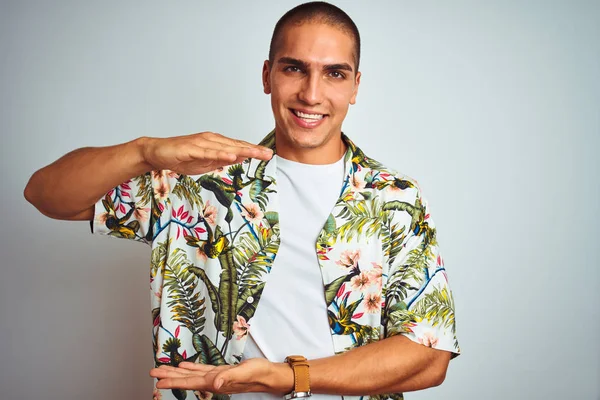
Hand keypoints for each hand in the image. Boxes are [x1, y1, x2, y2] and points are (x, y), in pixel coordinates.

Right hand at [141, 132, 272, 174]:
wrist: (157, 152)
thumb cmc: (181, 157)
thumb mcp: (205, 163)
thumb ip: (220, 160)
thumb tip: (237, 159)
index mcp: (216, 144)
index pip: (238, 147)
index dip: (253, 151)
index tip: (268, 155)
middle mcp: (211, 140)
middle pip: (236, 145)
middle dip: (253, 150)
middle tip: (268, 154)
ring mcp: (201, 143)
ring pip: (225, 147)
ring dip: (242, 150)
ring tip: (256, 154)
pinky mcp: (191, 149)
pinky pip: (208, 152)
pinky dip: (221, 154)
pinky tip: (232, 156)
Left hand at [150, 359, 292, 395]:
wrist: (269, 375)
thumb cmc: (259, 373)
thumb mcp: (245, 372)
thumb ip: (230, 377)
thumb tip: (215, 383)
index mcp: (216, 382)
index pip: (190, 382)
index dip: (174, 381)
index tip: (159, 381)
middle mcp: (213, 381)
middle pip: (186, 379)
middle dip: (169, 376)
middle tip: (152, 373)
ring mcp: (216, 377)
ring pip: (191, 374)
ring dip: (176, 372)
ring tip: (162, 369)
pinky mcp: (221, 372)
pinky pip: (201, 370)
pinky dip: (191, 368)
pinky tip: (183, 366)